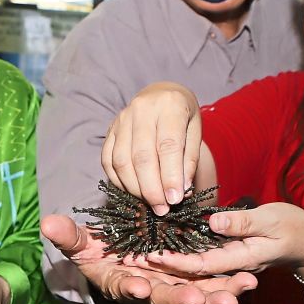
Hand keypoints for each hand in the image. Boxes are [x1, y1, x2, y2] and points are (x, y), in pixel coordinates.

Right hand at [41, 214, 256, 303]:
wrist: (121, 259)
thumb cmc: (98, 251)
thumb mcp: (81, 242)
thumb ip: (69, 235)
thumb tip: (48, 222)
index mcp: (120, 282)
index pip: (124, 287)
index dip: (132, 288)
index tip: (139, 286)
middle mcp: (149, 291)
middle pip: (167, 299)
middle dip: (184, 299)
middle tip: (199, 298)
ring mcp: (173, 289)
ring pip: (196, 297)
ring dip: (216, 296)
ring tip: (236, 294)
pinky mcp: (193, 283)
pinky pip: (213, 287)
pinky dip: (229, 285)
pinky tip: (249, 280)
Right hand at [102, 82, 201, 215]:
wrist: (161, 95)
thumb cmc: (182, 116)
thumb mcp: (195, 132)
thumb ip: (189, 160)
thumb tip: (180, 192)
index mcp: (170, 105)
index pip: (168, 145)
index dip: (170, 176)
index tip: (175, 200)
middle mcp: (142, 109)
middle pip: (142, 156)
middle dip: (151, 188)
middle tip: (162, 209)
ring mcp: (121, 119)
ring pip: (121, 161)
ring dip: (135, 188)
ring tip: (150, 203)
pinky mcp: (109, 131)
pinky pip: (108, 161)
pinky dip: (119, 181)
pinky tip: (133, 192)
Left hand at [137, 203, 303, 278]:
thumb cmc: (293, 228)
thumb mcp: (271, 220)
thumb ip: (242, 222)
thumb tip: (213, 222)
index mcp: (240, 260)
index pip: (202, 266)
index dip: (176, 262)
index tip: (152, 255)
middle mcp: (228, 267)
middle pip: (190, 273)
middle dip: (161, 270)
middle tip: (131, 262)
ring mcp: (225, 263)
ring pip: (190, 269)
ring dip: (164, 266)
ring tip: (135, 259)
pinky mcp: (224, 256)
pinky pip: (197, 260)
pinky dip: (177, 257)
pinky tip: (156, 249)